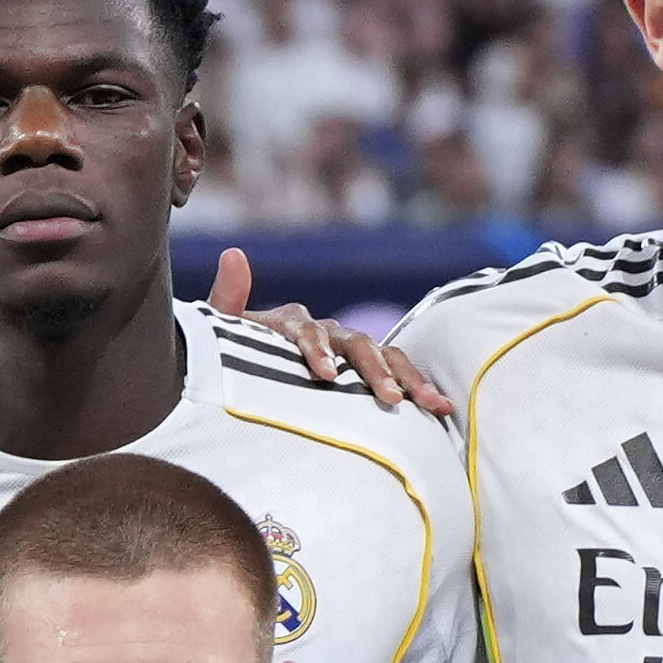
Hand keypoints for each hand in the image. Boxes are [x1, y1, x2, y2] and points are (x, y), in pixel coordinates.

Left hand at [205, 242, 455, 420]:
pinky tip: (441, 409)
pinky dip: (416, 388)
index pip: (308, 330)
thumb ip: (228, 298)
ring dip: (408, 379)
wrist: (241, 370)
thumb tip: (234, 253)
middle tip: (389, 400)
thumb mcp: (221, 331)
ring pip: (383, 358)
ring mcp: (348, 350)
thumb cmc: (228, 354)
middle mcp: (326, 330)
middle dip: (373, 372)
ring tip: (432, 405)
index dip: (317, 349)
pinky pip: (395, 374)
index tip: (324, 374)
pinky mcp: (363, 370)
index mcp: (291, 322)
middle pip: (356, 345)